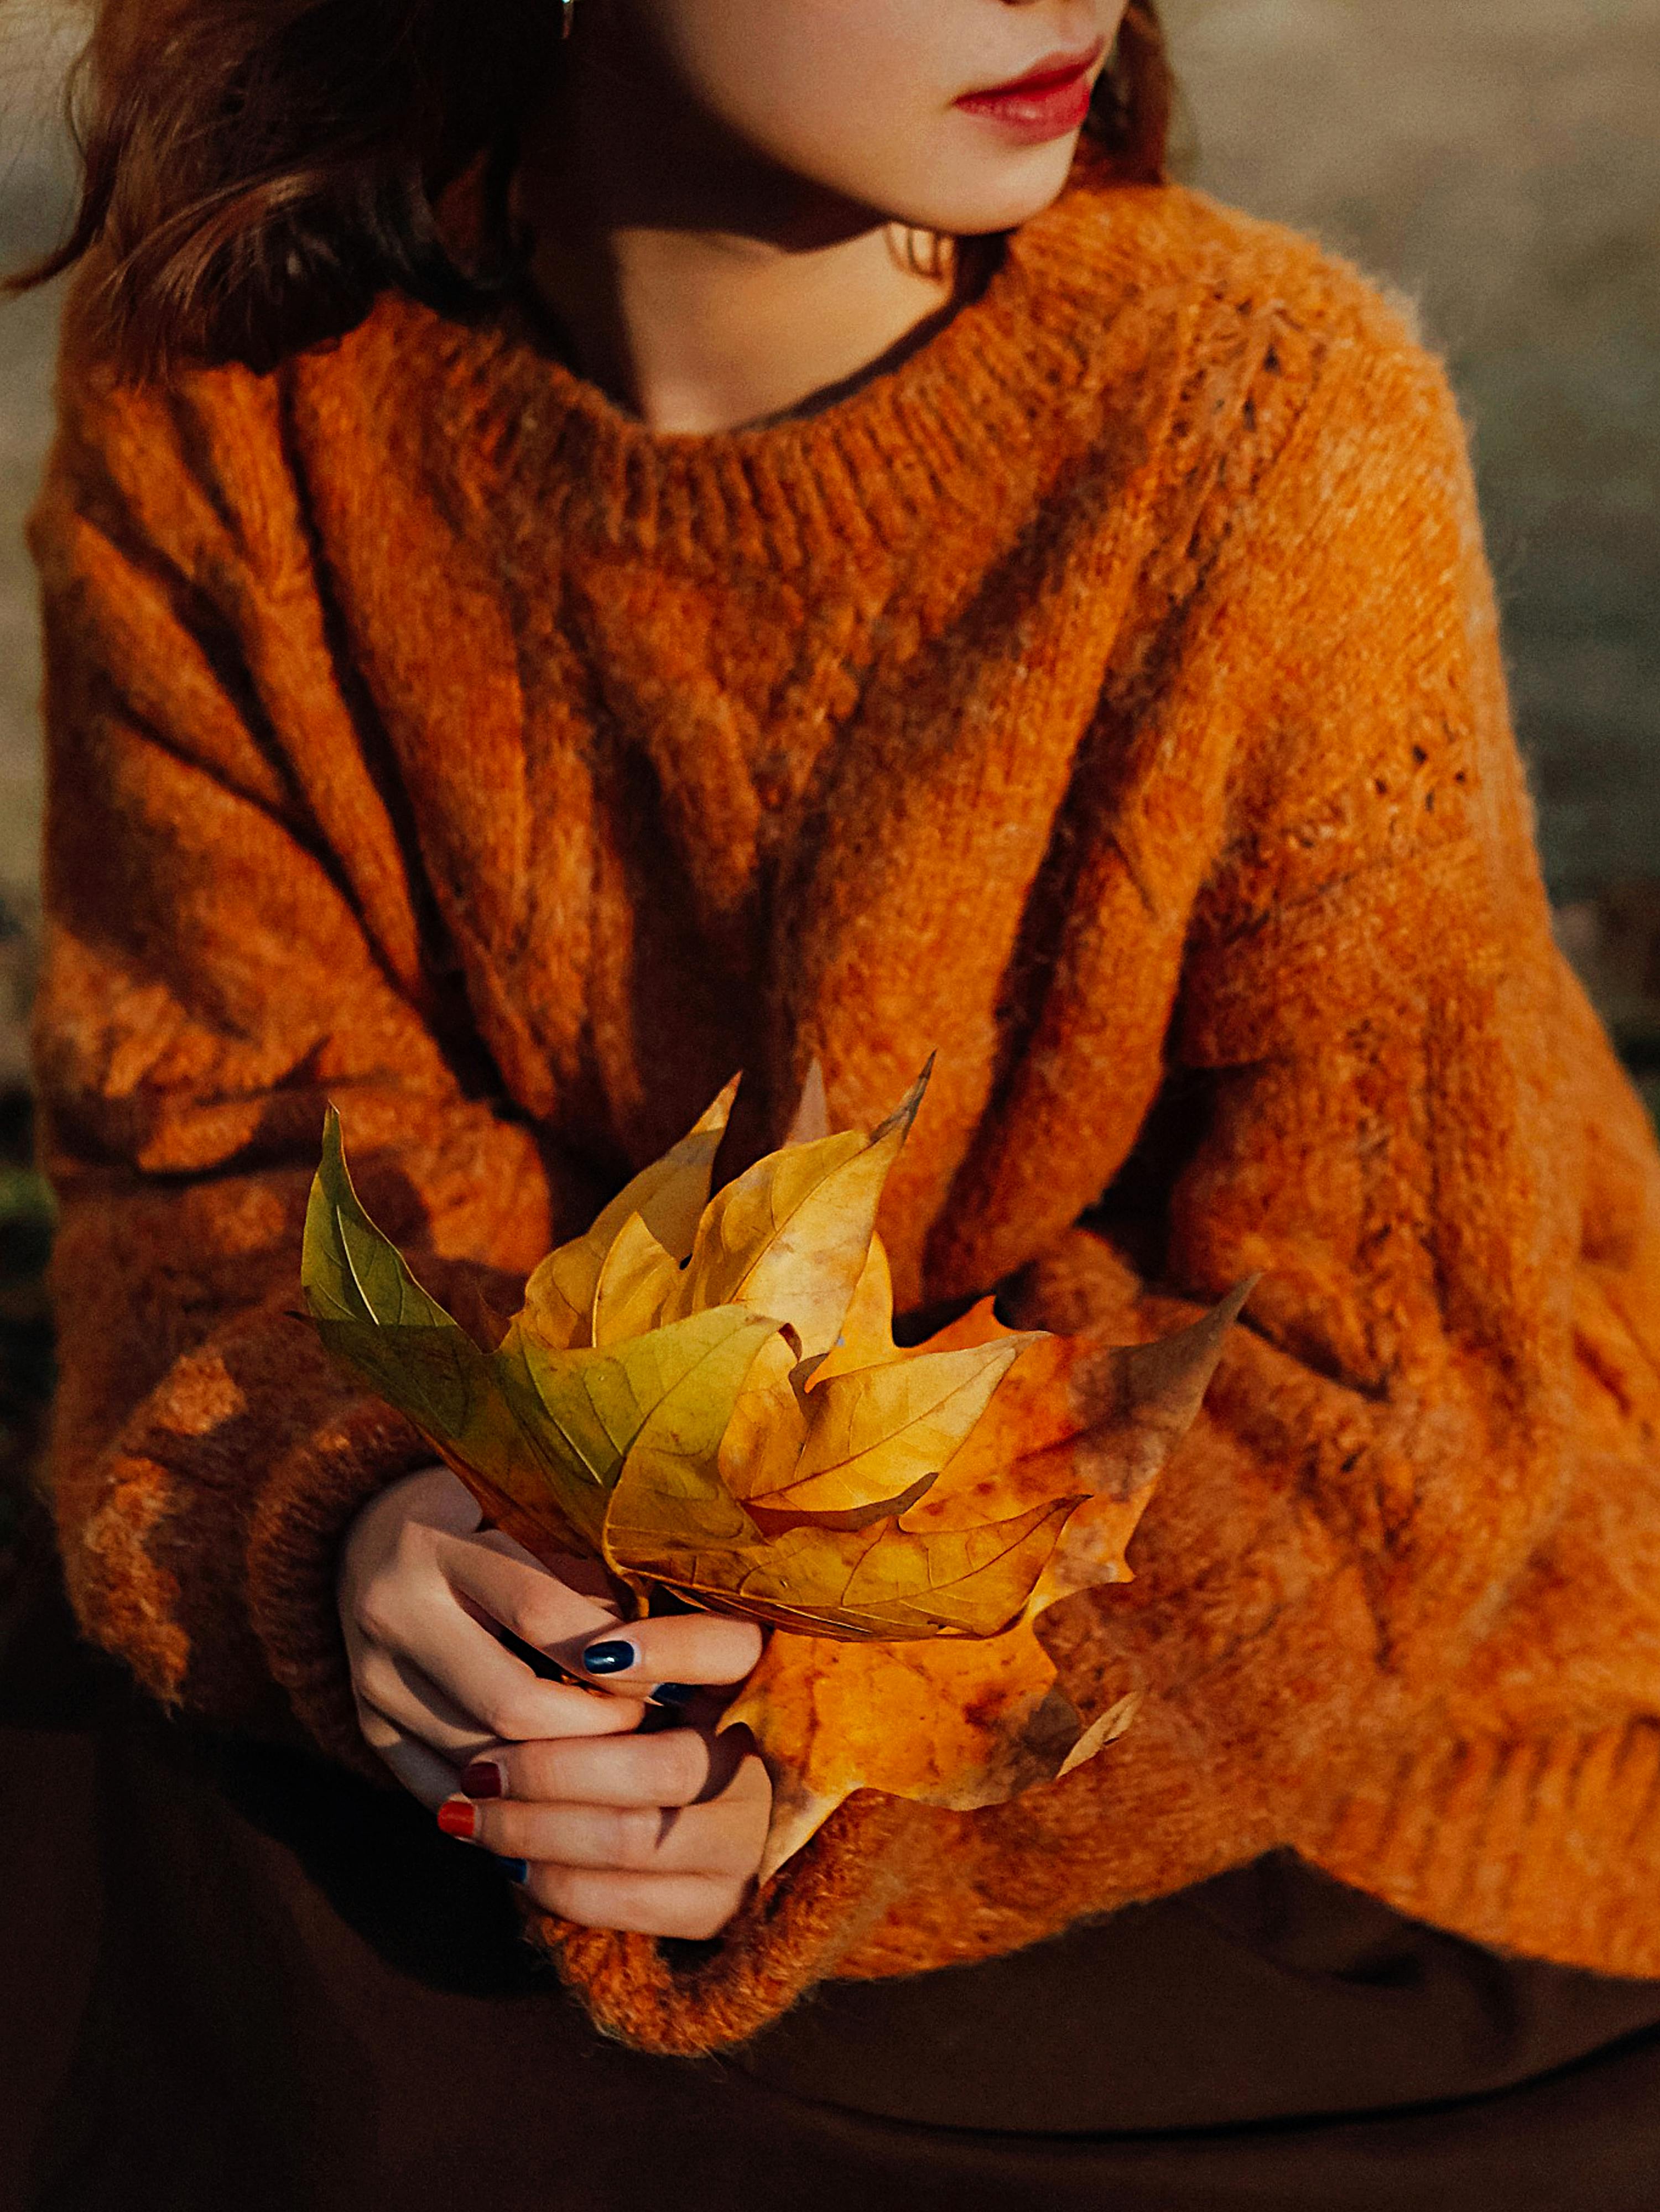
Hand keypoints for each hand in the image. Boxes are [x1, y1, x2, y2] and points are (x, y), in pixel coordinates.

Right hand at [338, 1464, 769, 1936]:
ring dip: (558, 1772)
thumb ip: (584, 1566)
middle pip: (510, 1702)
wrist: (363, 1539)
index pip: (539, 1613)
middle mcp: (391, 1613)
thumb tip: (669, 1635)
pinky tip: (560, 1798)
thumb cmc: (479, 1519)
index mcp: (434, 1546)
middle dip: (595, 1727)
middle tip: (648, 1728)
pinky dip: (504, 1799)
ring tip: (621, 1764)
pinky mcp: (367, 1727)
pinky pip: (441, 1788)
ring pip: (478, 1757)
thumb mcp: (524, 1516)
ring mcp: (371, 1678)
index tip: (670, 1674)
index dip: (616, 1654)